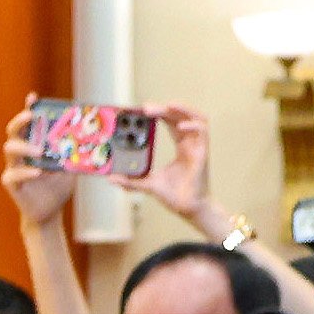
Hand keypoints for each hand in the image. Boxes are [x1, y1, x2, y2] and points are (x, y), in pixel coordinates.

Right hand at [0, 101, 74, 226]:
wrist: (50, 210)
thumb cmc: (58, 186)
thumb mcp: (71, 165)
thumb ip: (75, 152)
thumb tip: (95, 139)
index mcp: (34, 144)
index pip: (29, 123)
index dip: (28, 108)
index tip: (33, 97)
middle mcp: (21, 153)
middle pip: (13, 131)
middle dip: (20, 121)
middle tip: (31, 117)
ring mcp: (14, 167)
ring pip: (10, 149)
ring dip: (25, 146)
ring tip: (40, 150)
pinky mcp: (12, 183)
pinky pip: (12, 174)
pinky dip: (25, 171)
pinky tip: (37, 172)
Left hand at [127, 102, 231, 236]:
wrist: (187, 208)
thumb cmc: (173, 195)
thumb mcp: (147, 184)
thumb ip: (130, 180)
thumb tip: (110, 178)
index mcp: (180, 147)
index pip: (171, 123)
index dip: (160, 114)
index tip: (142, 110)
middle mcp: (189, 144)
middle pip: (180, 118)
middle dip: (165, 109)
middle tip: (146, 107)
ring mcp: (198, 148)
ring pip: (196, 119)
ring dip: (183, 110)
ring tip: (168, 105)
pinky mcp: (203, 154)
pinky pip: (203, 133)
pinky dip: (193, 126)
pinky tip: (180, 126)